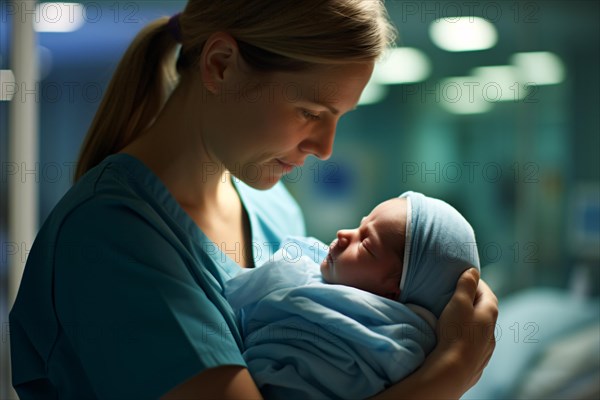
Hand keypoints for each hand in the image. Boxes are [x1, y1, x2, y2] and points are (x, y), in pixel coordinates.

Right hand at [434, 268, 498, 392]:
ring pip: (479, 327)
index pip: (486, 290)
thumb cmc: (456, 332)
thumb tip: (473, 271)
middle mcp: (492, 329)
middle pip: (484, 308)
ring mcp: (487, 346)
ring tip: (454, 316)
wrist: (454, 370)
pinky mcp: (478, 359)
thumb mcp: (459, 302)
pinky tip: (456, 338)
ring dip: (470, 319)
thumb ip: (466, 285)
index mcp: (490, 311)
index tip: (463, 277)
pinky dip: (467, 335)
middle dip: (472, 300)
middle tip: (455, 295)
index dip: (475, 281)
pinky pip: (474, 342)